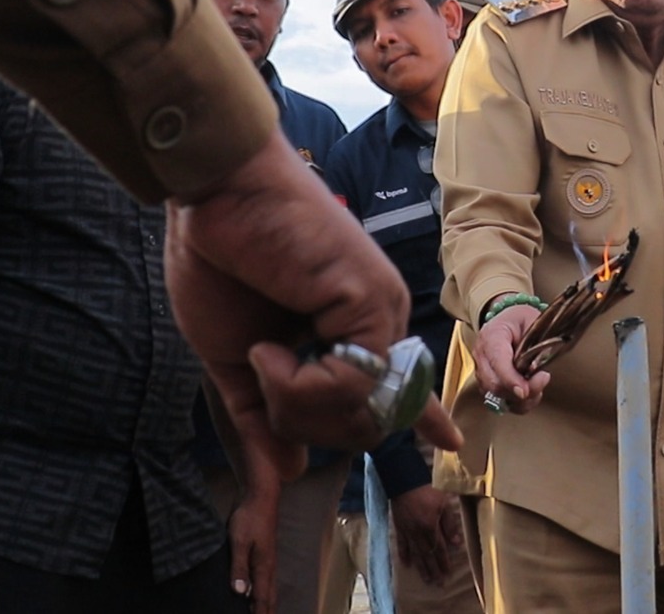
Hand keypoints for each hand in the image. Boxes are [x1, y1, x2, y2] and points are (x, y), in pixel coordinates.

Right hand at [165, 131, 460, 469]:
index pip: (393, 384)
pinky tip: (270, 348)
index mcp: (346, 329)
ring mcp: (379, 310)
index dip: (423, 417)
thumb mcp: (235, 357)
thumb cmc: (219, 260)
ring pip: (359, 412)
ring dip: (295, 402)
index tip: (451, 441)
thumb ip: (265, 412)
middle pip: (364, 422)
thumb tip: (292, 469)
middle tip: (263, 377)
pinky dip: (300, 384)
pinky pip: (350, 384)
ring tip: (264, 354)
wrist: (213, 195)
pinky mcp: (372, 301)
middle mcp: (374, 321)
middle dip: (304, 423)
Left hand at [228, 489, 278, 613]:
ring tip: (261, 613)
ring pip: (269, 589)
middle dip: (266, 612)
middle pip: (269, 597)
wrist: (260, 496)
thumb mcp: (239, 542)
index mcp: (263, 567)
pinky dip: (262, 593)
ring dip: (265, 604)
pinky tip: (255, 594)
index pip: (262, 599)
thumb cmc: (249, 518)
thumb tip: (240, 593)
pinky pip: (265, 581)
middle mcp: (268, 567)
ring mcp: (267, 561)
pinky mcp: (263, 555)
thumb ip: (239, 568)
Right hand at [391, 484, 462, 586]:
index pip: (439, 549)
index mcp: (430, 527)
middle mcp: (418, 533)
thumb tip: (456, 543)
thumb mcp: (443, 503)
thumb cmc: (427, 489)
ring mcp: (407, 531)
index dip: (444, 562)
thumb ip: (449, 523)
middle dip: (434, 570)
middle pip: (427, 555)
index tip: (448, 574)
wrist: (404, 481)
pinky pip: (401, 544)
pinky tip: (406, 564)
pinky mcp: (398, 527)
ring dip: (421, 567)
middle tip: (438, 584)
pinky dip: (404, 555)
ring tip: (426, 580)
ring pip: (415, 553)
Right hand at [473, 304, 550, 414]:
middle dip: (521, 391)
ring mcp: (481, 371)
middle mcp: (481, 355)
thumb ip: (536, 343)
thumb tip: (537, 368)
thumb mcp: (532, 321)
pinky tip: (530, 393)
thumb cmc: (520, 321)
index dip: (510, 379)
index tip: (525, 391)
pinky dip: (517, 403)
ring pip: (497, 396)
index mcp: (491, 336)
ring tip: (538, 385)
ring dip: (521, 399)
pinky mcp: (486, 383)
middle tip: (543, 379)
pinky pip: (499, 400)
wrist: (506, 321)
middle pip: (495, 383)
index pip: (497, 361)